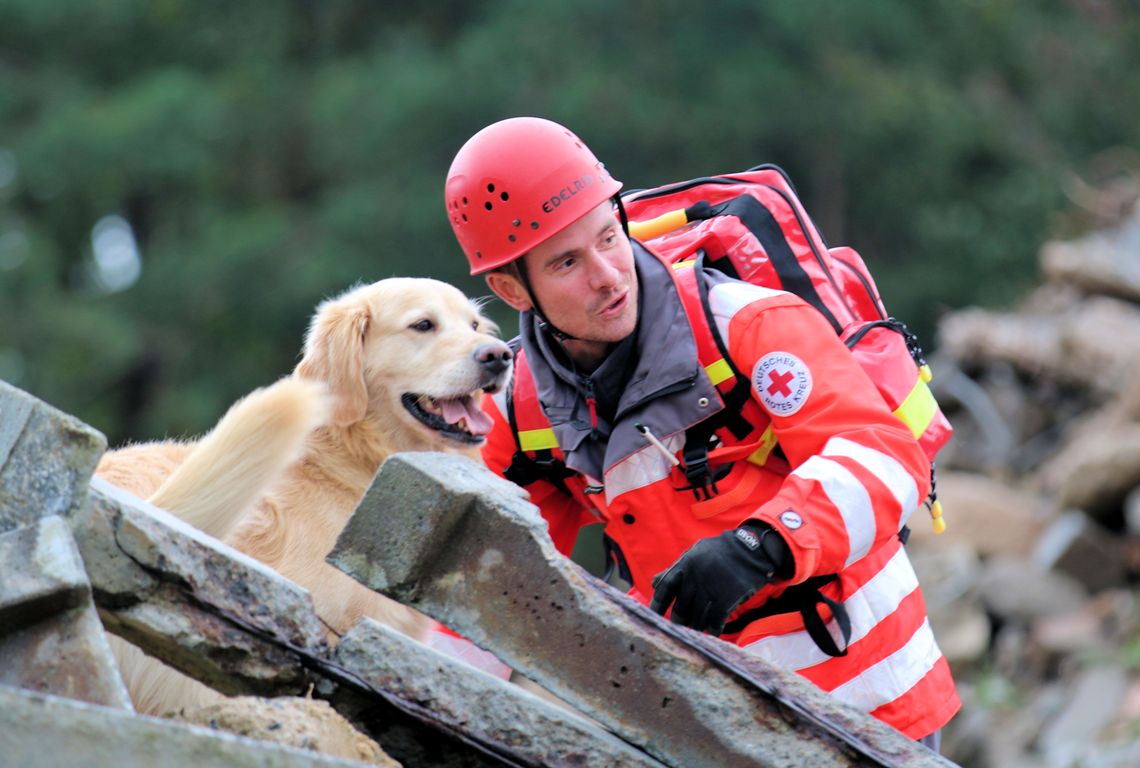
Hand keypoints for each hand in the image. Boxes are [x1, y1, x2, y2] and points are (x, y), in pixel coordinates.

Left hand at [649, 522, 790, 634]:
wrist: (750, 551)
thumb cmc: (718, 553)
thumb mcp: (694, 554)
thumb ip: (674, 569)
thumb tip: (654, 583)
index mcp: (684, 566)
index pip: (663, 590)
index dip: (656, 606)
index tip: (653, 618)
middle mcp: (694, 579)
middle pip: (679, 610)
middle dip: (677, 622)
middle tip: (676, 628)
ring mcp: (710, 591)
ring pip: (696, 620)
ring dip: (694, 628)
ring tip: (693, 632)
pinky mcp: (726, 601)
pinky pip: (714, 623)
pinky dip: (711, 631)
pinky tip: (711, 634)